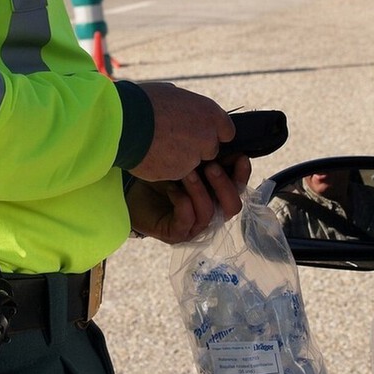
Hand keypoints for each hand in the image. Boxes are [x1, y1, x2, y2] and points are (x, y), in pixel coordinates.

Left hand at [126, 155, 251, 243]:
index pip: (239, 190)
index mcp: (216, 196)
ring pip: (209, 213)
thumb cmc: (160, 174)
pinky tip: (171, 188)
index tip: (239, 157)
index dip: (242, 175)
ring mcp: (193, 227)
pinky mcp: (175, 233)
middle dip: (224, 185)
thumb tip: (226, 139)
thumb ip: (208, 156)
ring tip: (187, 172)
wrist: (130, 189)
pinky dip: (182, 202)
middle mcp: (210, 214)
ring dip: (200, 190)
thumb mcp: (187, 161)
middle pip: (232, 207)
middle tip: (210, 165)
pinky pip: (187, 220)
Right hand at [129, 82, 234, 181]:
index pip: (226, 131)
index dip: (211, 132)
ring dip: (178, 158)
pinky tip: (150, 155)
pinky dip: (165, 167)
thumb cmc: (144, 102)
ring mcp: (194, 158)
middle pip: (210, 150)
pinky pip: (175, 172)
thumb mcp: (172, 94)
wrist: (123, 123)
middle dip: (195, 148)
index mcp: (210, 113)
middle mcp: (207, 137)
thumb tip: (185, 109)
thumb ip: (187, 107)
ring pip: (191, 163)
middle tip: (173, 140)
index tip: (198, 132)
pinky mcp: (178, 173)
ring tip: (157, 146)